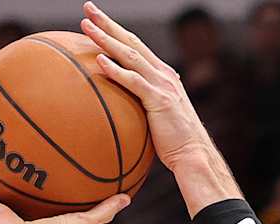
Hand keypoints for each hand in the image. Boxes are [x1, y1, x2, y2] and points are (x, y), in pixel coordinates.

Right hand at [0, 159, 127, 223]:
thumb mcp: (78, 223)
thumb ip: (101, 213)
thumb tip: (126, 199)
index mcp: (33, 220)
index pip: (40, 199)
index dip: (44, 184)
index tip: (51, 166)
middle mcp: (11, 214)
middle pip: (12, 189)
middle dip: (15, 172)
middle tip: (20, 149)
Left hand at [79, 3, 210, 173]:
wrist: (193, 154)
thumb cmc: (172, 141)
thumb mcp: (156, 116)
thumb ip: (141, 104)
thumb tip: (119, 106)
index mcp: (161, 74)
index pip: (135, 45)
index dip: (115, 29)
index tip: (96, 17)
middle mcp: (162, 73)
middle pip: (131, 41)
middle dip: (108, 23)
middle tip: (88, 8)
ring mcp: (161, 85)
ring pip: (129, 55)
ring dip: (107, 39)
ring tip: (86, 27)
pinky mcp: (159, 101)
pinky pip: (134, 82)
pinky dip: (116, 70)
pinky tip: (100, 61)